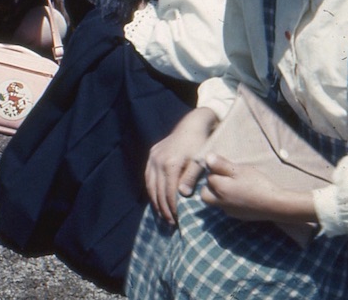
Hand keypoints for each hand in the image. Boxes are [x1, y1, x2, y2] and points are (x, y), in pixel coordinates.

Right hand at [145, 108, 218, 224]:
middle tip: (170, 222)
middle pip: (158, 191)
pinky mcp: (152, 154)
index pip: (169, 192)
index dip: (172, 208)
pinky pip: (148, 176)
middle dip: (164, 208)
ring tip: (162, 214)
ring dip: (155, 201)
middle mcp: (158, 161)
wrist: (191, 125)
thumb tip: (182, 194)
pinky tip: (156, 198)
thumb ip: (190, 178)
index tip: (177, 220)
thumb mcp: (199, 161)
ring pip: (150, 185)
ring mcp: (153, 157)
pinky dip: (151, 189)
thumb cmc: (200, 145)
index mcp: (170, 164)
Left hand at [199, 154, 315, 223]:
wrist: (275, 205)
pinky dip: (230, 201)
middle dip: (210, 186)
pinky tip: (242, 195)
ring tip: (234, 185)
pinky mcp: (239, 216)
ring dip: (219, 194)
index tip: (225, 166)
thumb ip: (221, 164)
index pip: (208, 177)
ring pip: (216, 202)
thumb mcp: (239, 170)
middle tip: (223, 177)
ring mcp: (230, 211)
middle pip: (205, 194)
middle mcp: (221, 202)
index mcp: (219, 189)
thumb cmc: (257, 184)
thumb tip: (207, 157)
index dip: (215, 170)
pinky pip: (227, 208)